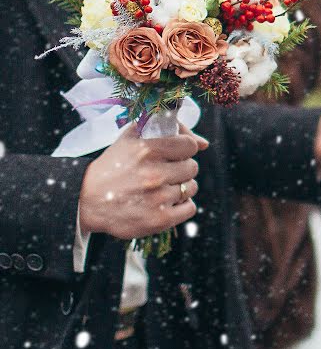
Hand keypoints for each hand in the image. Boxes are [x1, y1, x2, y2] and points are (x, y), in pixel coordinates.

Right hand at [79, 123, 208, 238]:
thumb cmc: (112, 166)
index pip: (190, 145)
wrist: (88, 199)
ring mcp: (159, 197)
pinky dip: (181, 205)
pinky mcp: (160, 219)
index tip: (175, 153)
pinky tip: (166, 201)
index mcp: (148, 149)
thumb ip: (165, 129)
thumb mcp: (131, 138)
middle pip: (192, 167)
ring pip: (191, 187)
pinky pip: (190, 208)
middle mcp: (155, 173)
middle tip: (165, 172)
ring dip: (181, 187)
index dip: (184, 148)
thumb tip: (204, 143)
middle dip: (181, 168)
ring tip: (163, 188)